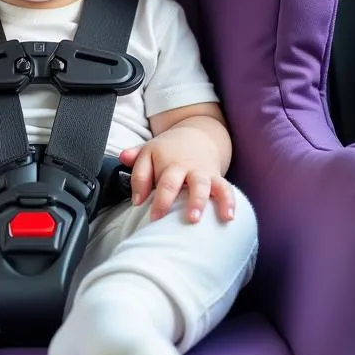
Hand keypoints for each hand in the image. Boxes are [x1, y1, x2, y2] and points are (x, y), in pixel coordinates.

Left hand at [119, 138, 234, 223]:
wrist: (199, 135)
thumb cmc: (169, 150)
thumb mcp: (148, 150)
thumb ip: (135, 161)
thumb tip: (126, 171)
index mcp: (161, 159)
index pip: (146, 173)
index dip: (141, 189)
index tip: (138, 205)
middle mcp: (181, 166)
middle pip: (171, 181)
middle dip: (165, 199)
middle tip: (158, 218)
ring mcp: (200, 172)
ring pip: (200, 185)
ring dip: (197, 201)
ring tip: (194, 219)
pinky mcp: (216, 178)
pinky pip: (224, 188)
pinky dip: (228, 201)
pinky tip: (228, 217)